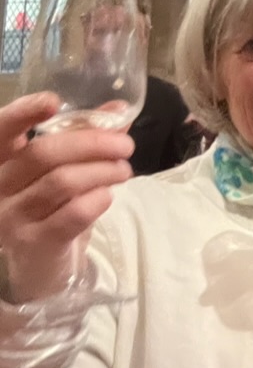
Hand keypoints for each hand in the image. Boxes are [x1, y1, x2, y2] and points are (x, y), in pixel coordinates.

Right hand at [0, 94, 133, 301]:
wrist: (43, 265)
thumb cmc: (53, 207)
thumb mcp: (66, 168)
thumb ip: (87, 137)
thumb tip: (118, 108)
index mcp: (2, 161)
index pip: (1, 132)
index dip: (22, 113)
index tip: (52, 101)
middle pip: (44, 153)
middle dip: (94, 143)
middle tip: (126, 145)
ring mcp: (11, 217)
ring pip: (63, 182)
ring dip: (103, 170)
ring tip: (124, 170)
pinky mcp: (34, 243)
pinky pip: (73, 213)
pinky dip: (98, 199)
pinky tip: (108, 196)